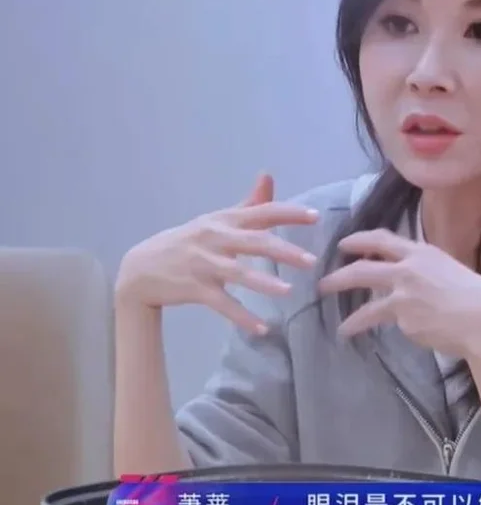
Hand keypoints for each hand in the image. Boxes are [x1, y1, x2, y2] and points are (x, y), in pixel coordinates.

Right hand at [115, 174, 317, 333]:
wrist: (140, 268)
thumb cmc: (187, 241)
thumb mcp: (216, 219)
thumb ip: (248, 204)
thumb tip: (268, 176)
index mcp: (224, 220)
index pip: (262, 212)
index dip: (289, 213)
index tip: (316, 216)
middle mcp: (215, 238)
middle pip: (254, 242)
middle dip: (283, 251)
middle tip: (311, 261)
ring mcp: (203, 264)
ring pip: (238, 273)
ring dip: (263, 283)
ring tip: (288, 292)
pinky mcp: (194, 288)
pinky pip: (222, 304)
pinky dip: (241, 317)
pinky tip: (262, 328)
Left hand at [318, 229, 480, 360]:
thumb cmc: (476, 296)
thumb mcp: (447, 269)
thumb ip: (424, 270)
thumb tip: (407, 278)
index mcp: (421, 253)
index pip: (382, 239)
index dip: (360, 240)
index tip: (344, 244)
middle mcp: (408, 269)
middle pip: (363, 268)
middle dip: (339, 275)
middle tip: (324, 282)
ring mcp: (404, 295)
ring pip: (365, 301)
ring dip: (346, 309)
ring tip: (338, 320)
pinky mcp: (404, 319)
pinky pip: (380, 322)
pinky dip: (361, 327)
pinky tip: (351, 333)